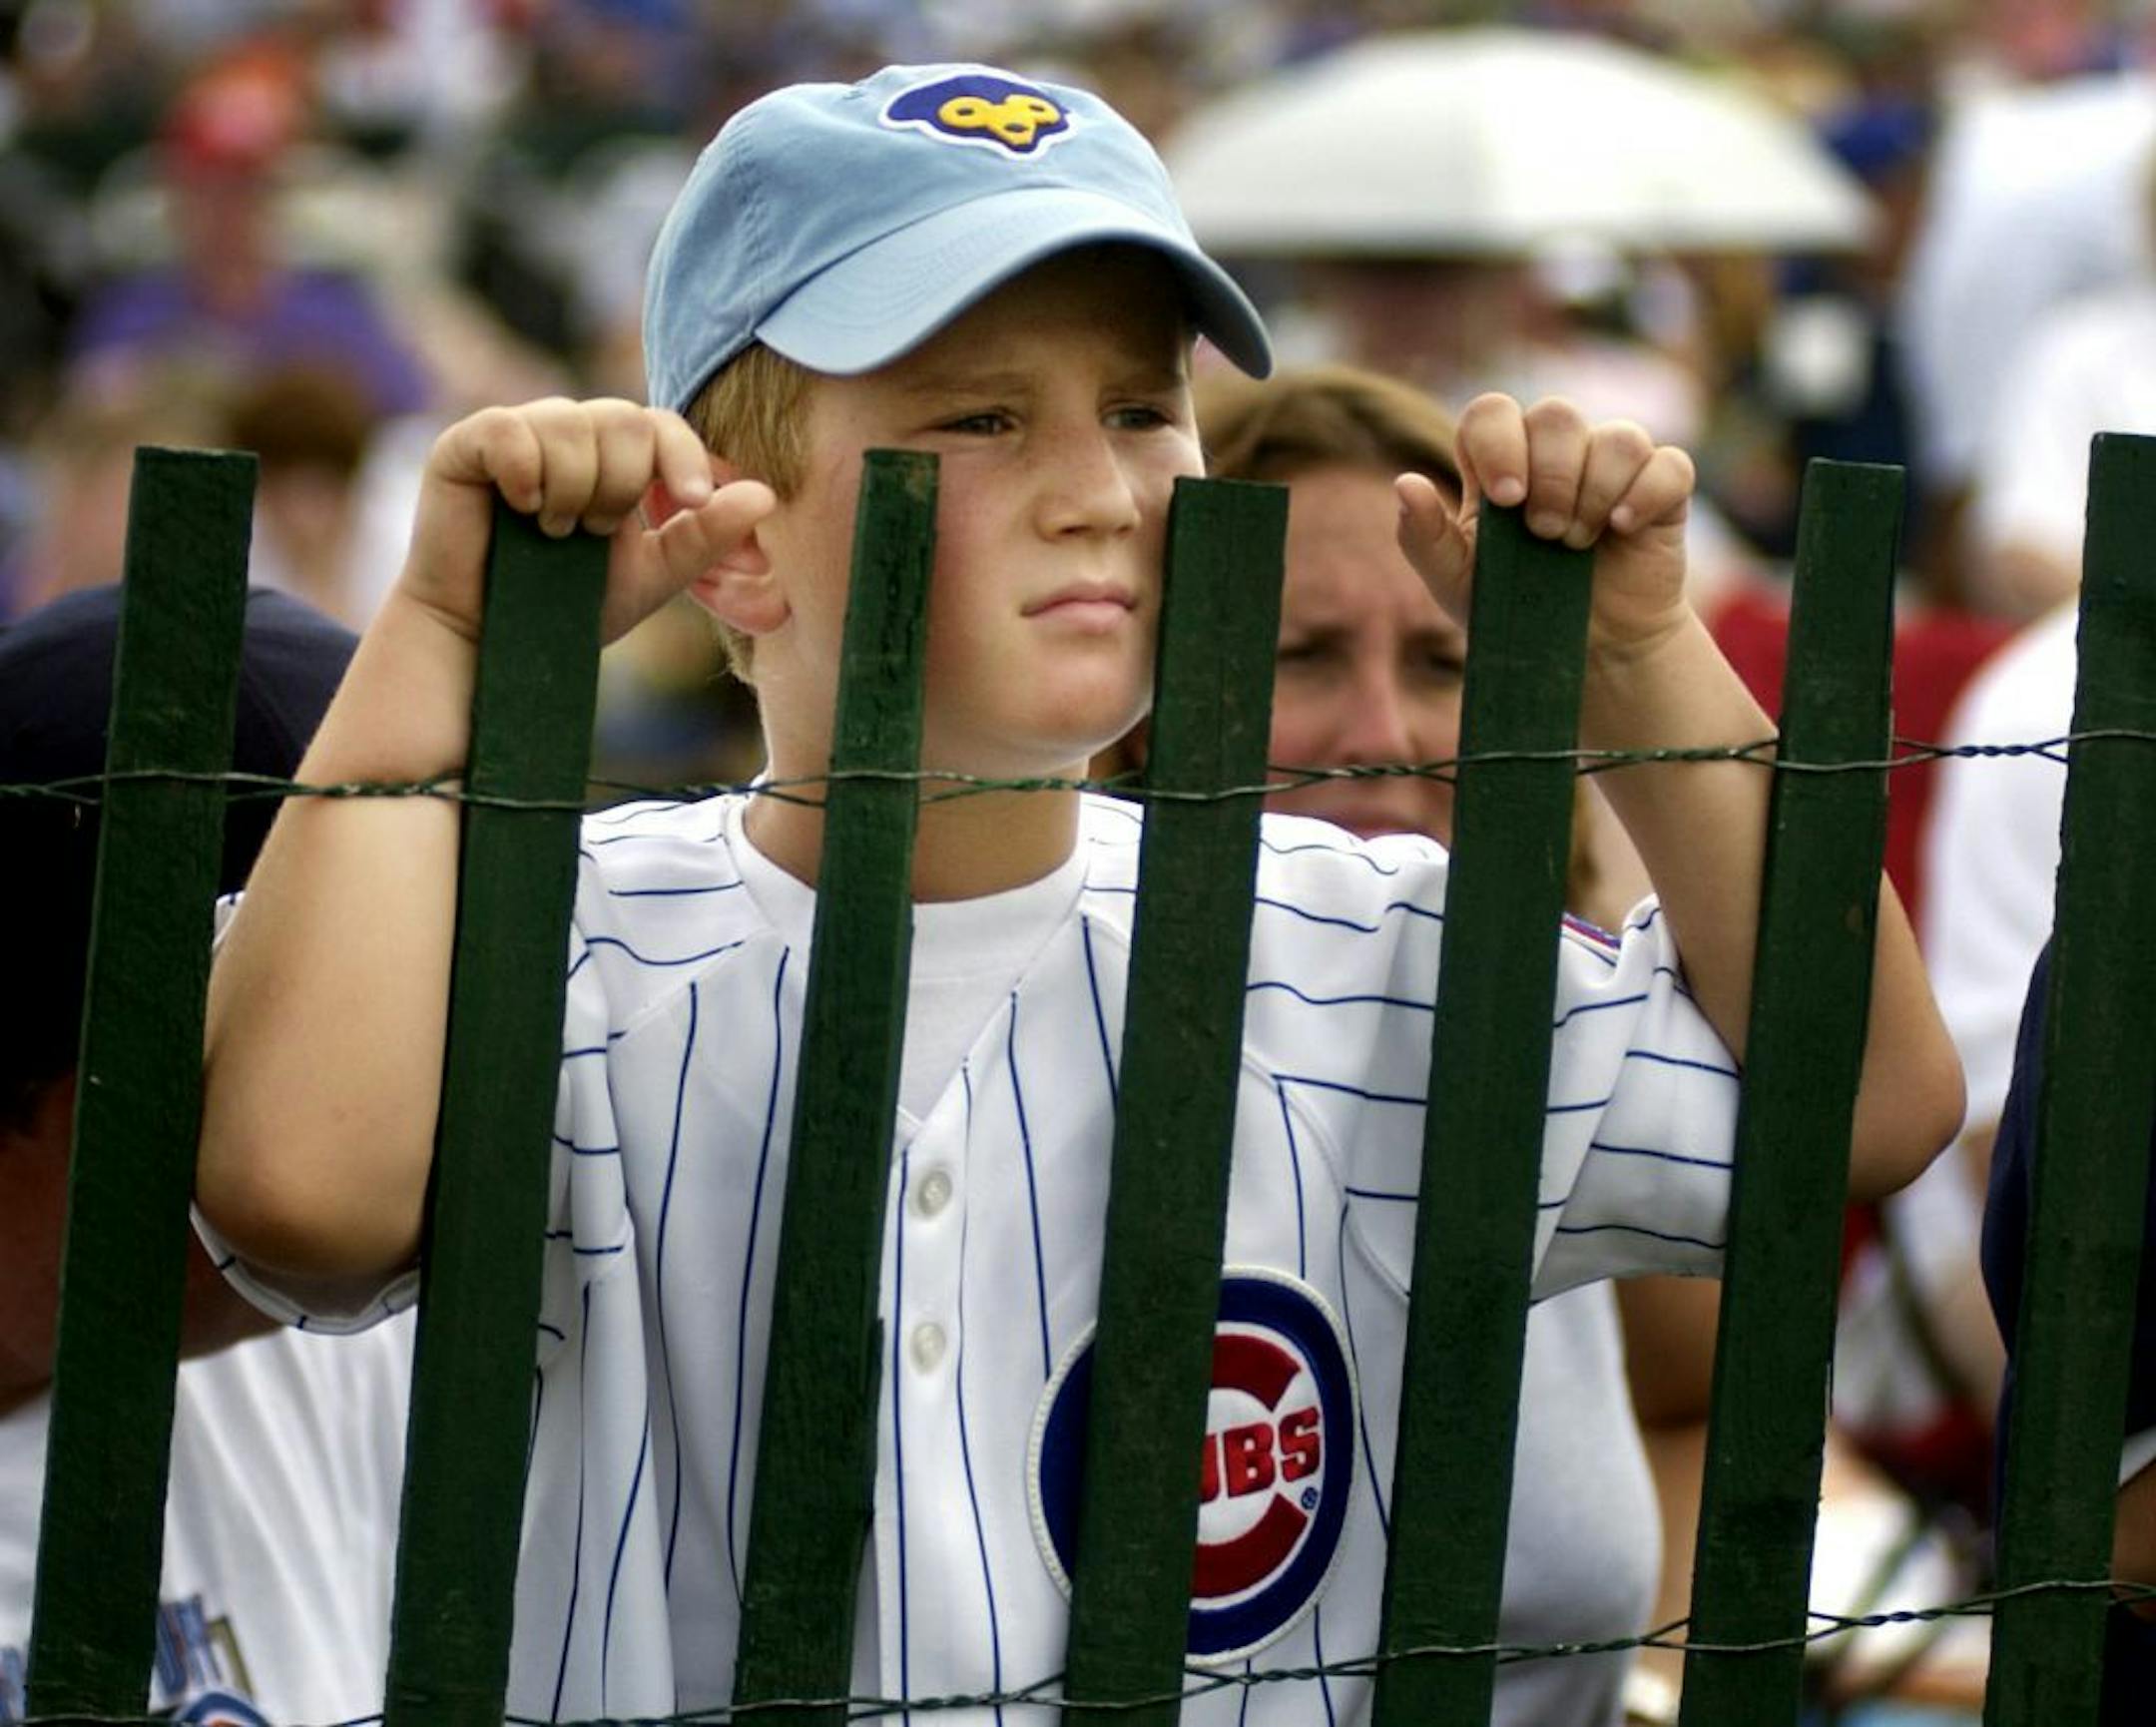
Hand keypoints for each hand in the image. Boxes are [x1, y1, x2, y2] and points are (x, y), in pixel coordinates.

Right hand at [398, 397, 777, 645]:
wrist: (498, 644)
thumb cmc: (572, 608)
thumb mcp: (652, 577)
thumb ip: (704, 535)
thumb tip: (765, 496)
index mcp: (615, 459)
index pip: (661, 425)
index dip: (683, 455)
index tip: (691, 500)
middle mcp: (568, 437)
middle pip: (623, 417)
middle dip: (625, 482)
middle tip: (598, 533)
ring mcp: (516, 436)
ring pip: (570, 421)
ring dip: (575, 488)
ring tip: (556, 534)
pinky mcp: (464, 448)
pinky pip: (508, 430)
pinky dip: (524, 471)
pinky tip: (519, 509)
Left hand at [1395, 393, 1695, 660]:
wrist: (1586, 653)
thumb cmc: (1514, 611)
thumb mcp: (1458, 586)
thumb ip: (1425, 538)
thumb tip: (1404, 484)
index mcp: (1501, 464)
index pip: (1491, 413)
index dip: (1498, 442)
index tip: (1505, 500)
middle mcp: (1557, 454)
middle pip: (1555, 414)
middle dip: (1550, 475)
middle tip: (1543, 534)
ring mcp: (1612, 468)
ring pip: (1616, 436)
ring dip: (1593, 491)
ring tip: (1576, 545)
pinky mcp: (1662, 491)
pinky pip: (1667, 464)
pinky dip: (1644, 494)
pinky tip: (1622, 528)